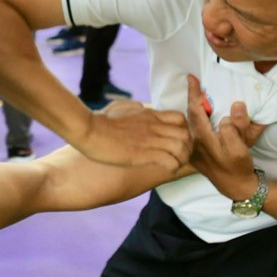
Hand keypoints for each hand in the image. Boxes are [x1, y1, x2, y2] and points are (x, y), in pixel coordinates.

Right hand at [76, 100, 191, 167]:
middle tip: (180, 156)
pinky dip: (172, 167)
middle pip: (186, 134)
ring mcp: (150, 139)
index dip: (184, 132)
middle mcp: (154, 126)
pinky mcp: (144, 153)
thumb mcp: (118, 107)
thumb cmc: (99, 120)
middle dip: (187, 147)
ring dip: (182, 158)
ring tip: (175, 165)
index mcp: (149, 114)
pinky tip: (166, 170)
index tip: (177, 142)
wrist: (88, 130)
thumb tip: (139, 106)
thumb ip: (132, 106)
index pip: (180, 119)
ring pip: (182, 147)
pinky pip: (170, 161)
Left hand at [185, 75, 266, 199]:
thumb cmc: (239, 167)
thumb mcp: (242, 148)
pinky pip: (194, 130)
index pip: (195, 111)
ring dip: (195, 107)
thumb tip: (235, 106)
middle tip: (194, 81)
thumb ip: (236, 128)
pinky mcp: (195, 151)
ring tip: (199, 94)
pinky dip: (197, 118)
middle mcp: (193, 142)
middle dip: (192, 97)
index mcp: (202, 138)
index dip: (194, 93)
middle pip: (190, 114)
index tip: (192, 78)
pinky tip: (203, 113)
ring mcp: (193, 147)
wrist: (235, 187)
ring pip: (191, 122)